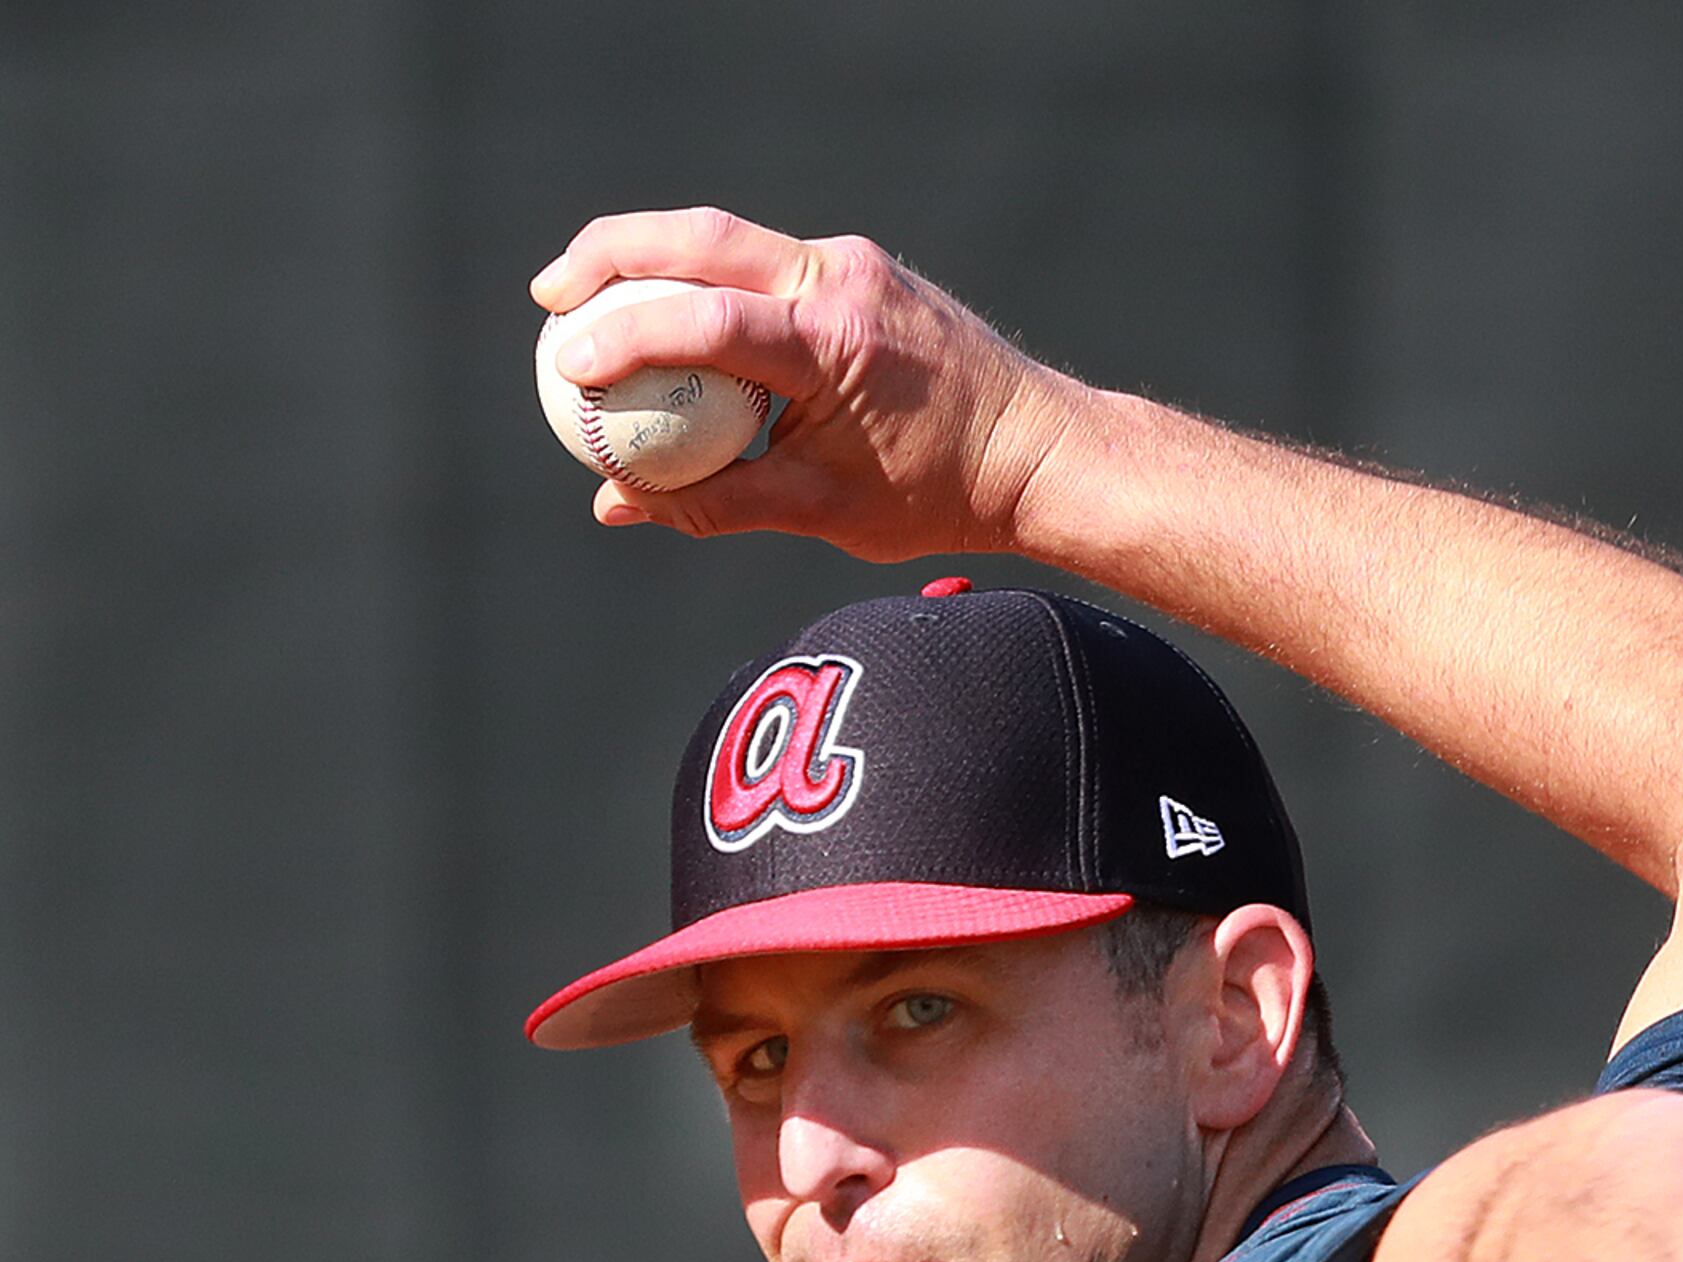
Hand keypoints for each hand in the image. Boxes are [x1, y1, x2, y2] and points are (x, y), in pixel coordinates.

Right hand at [530, 207, 1089, 560]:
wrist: (1041, 452)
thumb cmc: (941, 493)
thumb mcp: (823, 511)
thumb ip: (713, 502)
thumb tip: (615, 503)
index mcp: (835, 342)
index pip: (703, 320)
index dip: (621, 338)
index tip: (563, 366)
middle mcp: (844, 282)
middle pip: (699, 238)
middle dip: (608, 256)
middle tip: (547, 298)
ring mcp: (856, 264)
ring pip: (728, 236)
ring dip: (650, 255)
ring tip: (585, 293)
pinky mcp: (862, 267)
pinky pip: (764, 260)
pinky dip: (706, 277)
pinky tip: (666, 311)